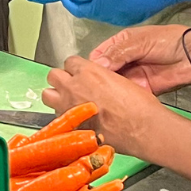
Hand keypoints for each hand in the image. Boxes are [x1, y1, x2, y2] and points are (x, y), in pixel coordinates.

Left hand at [42, 56, 175, 163]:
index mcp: (88, 72)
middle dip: (60, 80)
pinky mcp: (70, 125)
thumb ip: (100, 78)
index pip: (69, 62)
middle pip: (53, 75)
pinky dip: (64, 117)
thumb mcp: (120, 80)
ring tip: (68, 102)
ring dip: (56, 97)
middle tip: (70, 87)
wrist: (143, 129)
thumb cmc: (139, 105)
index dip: (75, 69)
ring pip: (47, 95)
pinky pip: (57, 117)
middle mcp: (74, 86)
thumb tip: (96, 83)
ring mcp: (69, 106)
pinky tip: (76, 120)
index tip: (80, 74)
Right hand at [89, 25, 190, 94]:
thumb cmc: (166, 41)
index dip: (90, 65)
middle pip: (103, 73)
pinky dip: (119, 99)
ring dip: (106, 92)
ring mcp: (131, 77)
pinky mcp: (141, 90)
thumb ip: (118, 53)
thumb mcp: (139, 42)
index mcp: (119, 45)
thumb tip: (97, 65)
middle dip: (96, 81)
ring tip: (97, 99)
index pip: (98, 56)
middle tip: (89, 91)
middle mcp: (123, 61)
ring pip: (112, 86)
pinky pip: (126, 95)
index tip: (84, 76)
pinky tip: (112, 104)